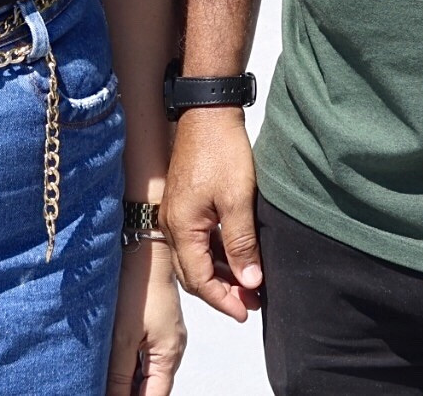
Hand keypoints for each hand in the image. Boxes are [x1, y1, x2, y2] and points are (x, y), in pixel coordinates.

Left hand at [105, 238, 186, 395]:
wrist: (144, 249)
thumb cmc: (138, 287)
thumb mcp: (122, 338)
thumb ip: (118, 375)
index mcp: (168, 356)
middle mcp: (171, 349)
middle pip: (150, 388)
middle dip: (128, 393)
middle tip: (101, 389)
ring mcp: (164, 337)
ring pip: (145, 373)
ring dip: (126, 381)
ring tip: (103, 381)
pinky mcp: (154, 327)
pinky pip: (142, 356)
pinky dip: (127, 365)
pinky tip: (109, 365)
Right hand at [163, 109, 264, 319]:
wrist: (208, 112)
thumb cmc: (220, 150)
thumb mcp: (238, 200)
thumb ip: (243, 244)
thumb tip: (250, 282)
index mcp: (181, 228)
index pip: (200, 281)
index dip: (223, 301)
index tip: (246, 311)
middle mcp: (171, 225)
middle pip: (194, 274)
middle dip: (222, 293)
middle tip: (251, 302)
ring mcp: (175, 215)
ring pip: (195, 258)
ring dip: (221, 274)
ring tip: (249, 282)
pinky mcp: (183, 205)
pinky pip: (197, 241)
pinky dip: (216, 254)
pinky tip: (237, 256)